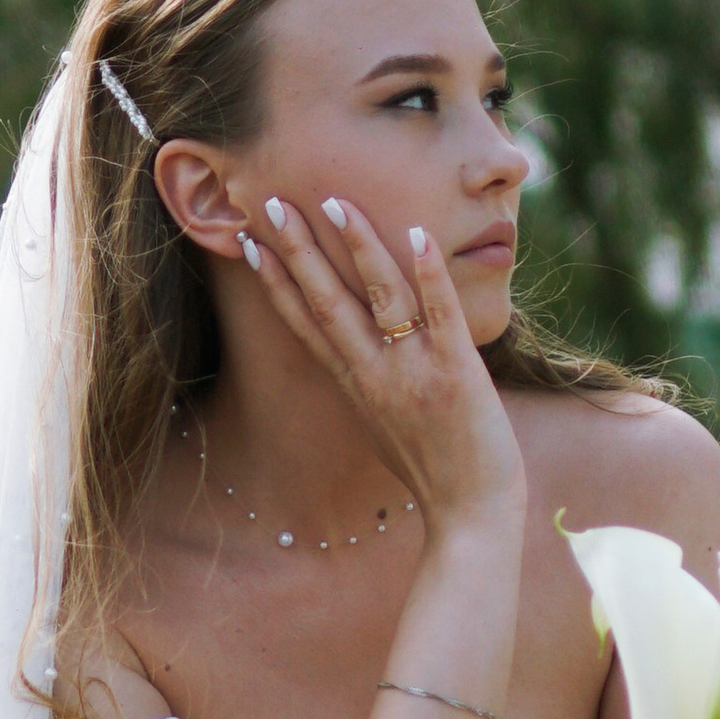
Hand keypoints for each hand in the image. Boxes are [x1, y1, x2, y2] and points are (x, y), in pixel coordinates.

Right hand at [243, 196, 524, 544]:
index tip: (248, 242)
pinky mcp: (456, 373)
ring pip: (378, 297)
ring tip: (335, 202)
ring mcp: (413, 372)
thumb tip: (359, 360)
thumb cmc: (435, 473)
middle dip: (297, 251)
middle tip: (270, 202)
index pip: (304, 323)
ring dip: (356, 247)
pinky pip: (439, 314)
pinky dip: (429, 274)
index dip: (274, 281)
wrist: (471, 516)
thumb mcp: (384, 427)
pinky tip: (418, 233)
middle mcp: (374, 374)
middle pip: (326, 302)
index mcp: (355, 385)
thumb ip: (369, 386)